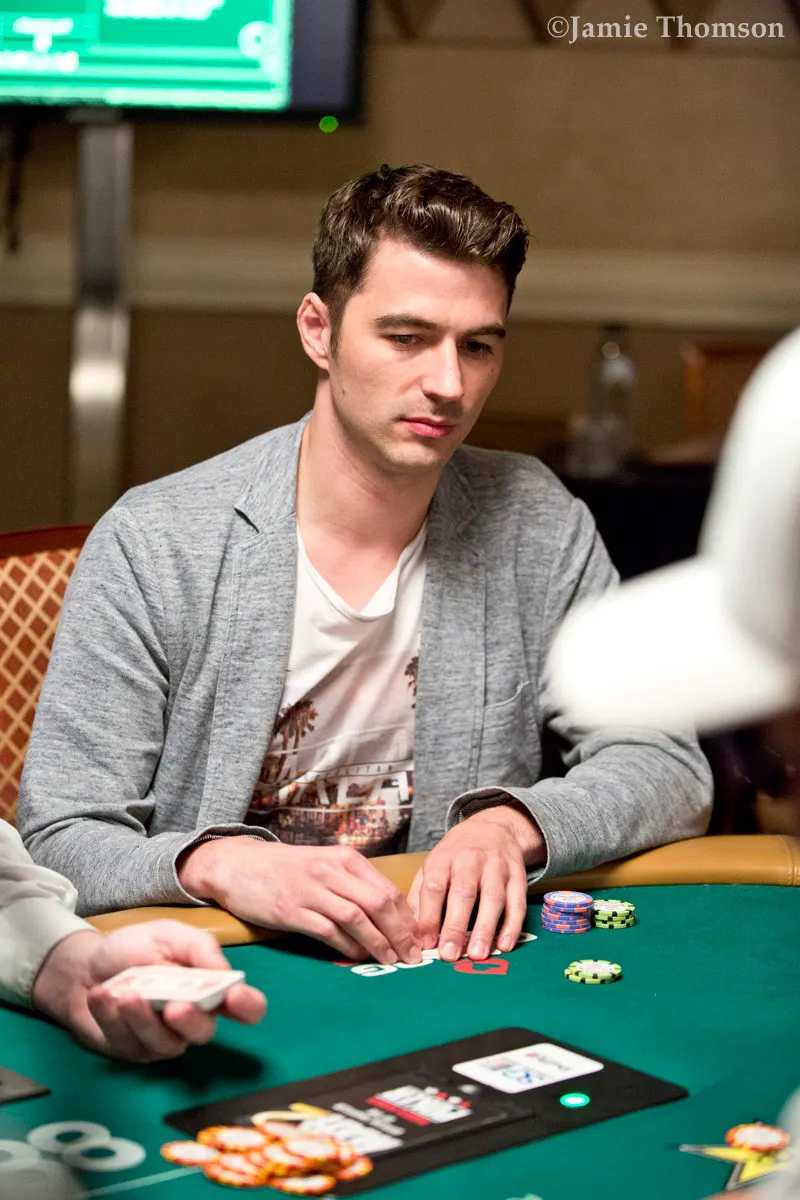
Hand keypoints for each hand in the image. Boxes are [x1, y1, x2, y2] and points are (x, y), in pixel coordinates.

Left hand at [32, 920, 265, 1062]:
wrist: (85, 965)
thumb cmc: (134, 949)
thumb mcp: (167, 934)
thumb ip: (198, 947)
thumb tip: (223, 971)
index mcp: (209, 988)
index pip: (245, 1007)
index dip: (248, 1006)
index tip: (235, 996)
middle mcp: (191, 1019)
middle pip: (204, 1033)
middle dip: (191, 1021)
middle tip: (174, 1006)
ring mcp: (161, 1039)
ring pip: (164, 1044)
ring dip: (143, 1020)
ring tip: (124, 994)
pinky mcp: (131, 1051)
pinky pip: (128, 1043)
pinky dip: (112, 1018)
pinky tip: (102, 996)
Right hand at [179, 838, 421, 965]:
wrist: (239, 864)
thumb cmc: (287, 869)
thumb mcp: (325, 866)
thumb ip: (354, 885)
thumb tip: (390, 916)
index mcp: (345, 859)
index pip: (387, 890)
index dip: (408, 918)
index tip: (418, 939)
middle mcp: (331, 871)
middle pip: (379, 904)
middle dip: (401, 933)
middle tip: (412, 957)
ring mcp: (311, 889)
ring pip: (357, 918)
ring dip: (379, 944)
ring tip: (392, 961)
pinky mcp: (291, 909)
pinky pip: (328, 930)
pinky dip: (348, 946)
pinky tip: (358, 957)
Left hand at [407, 803, 543, 962]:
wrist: (493, 828)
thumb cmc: (456, 855)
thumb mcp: (432, 866)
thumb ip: (420, 896)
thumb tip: (412, 932)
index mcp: (443, 859)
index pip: (434, 886)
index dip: (429, 916)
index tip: (425, 944)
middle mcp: (470, 860)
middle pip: (463, 893)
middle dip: (455, 926)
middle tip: (449, 955)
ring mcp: (497, 867)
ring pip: (493, 897)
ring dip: (485, 928)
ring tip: (478, 954)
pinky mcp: (518, 876)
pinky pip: (518, 901)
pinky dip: (512, 925)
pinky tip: (505, 945)